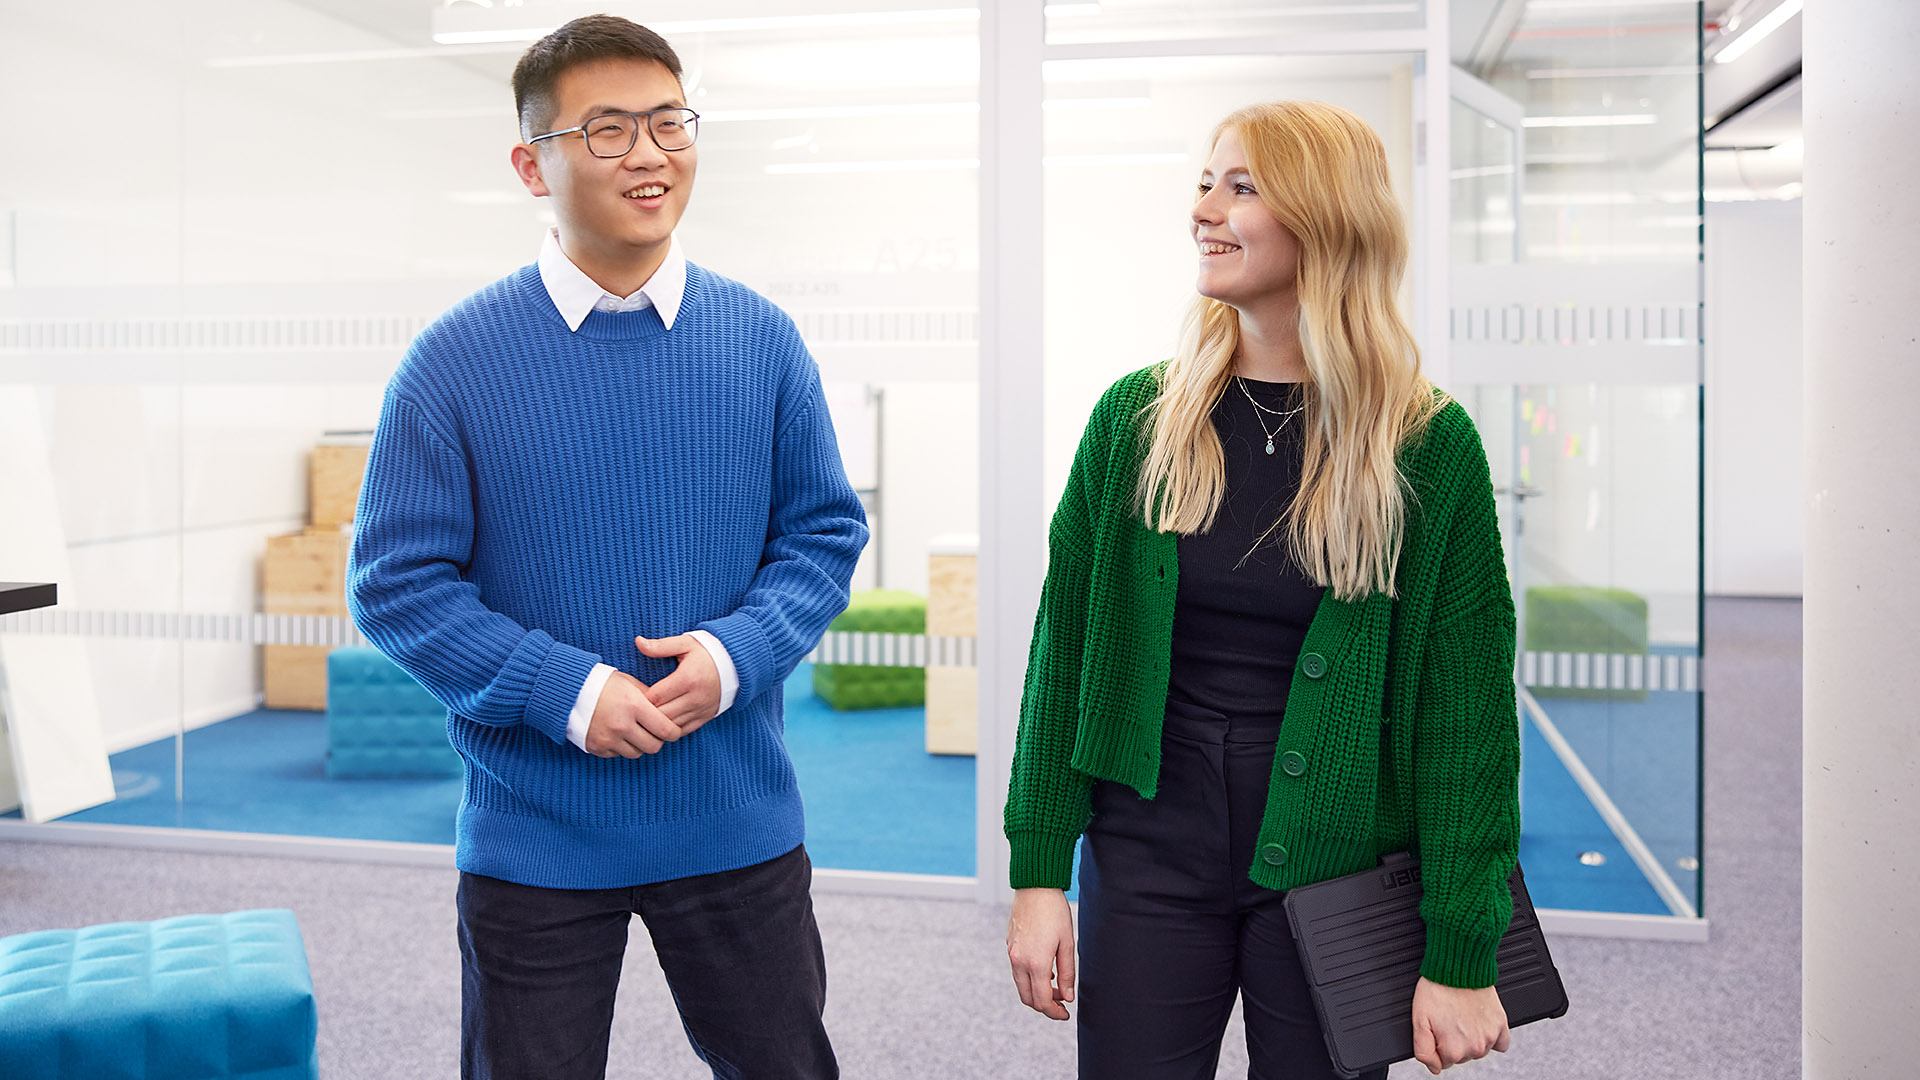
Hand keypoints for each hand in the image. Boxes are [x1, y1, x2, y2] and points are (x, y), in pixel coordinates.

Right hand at [583, 671, 681, 758]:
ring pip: (636, 753)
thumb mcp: (629, 683)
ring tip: (636, 732)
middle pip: (653, 746)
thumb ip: (650, 698)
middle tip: (655, 732)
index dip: (674, 732)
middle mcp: (622, 725)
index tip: (673, 730)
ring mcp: (608, 738)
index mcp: (634, 706)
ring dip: (639, 745)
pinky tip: (618, 734)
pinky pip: (617, 755)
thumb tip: (668, 710)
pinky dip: (621, 747)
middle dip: (657, 740)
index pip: (666, 730)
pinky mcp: (596, 747)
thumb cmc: (602, 683)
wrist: (569, 691)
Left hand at [635, 634, 721, 734]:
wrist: (736, 664)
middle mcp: (695, 698)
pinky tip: (661, 722)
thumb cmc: (707, 652)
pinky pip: (683, 731)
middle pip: (662, 714)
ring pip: (671, 726)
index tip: (632, 694)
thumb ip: (661, 645)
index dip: (640, 698)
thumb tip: (638, 642)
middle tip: (635, 707)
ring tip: (645, 715)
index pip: (656, 696)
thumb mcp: (685, 644)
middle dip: (646, 713)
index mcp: (688, 679)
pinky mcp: (705, 718)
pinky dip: (669, 729)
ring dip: (656, 723)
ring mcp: (701, 710)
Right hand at [1007, 888, 1075, 1020]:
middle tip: (1062, 1004)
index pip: (1042, 1001)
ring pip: (1021, 986)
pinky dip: (1030, 979)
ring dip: (1037, 992)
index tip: (1066, 1014)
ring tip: (1056, 987)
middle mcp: (1019, 962)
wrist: (1035, 887)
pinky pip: (1017, 971)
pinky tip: (1045, 970)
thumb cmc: (1054, 912)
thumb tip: (1067, 996)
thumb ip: (1067, 973)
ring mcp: (1012, 954)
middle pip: (1028, 998)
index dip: (1055, 1012)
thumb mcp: (1067, 943)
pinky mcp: (1009, 946)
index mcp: (1035, 963)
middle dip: (1044, 1006)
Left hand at [1411, 976, 1510, 1072]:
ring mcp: (1490, 1037)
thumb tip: (1434, 1068)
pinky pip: (1501, 1043)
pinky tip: (1480, 1021)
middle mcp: (1474, 1048)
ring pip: (1479, 1049)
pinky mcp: (1502, 1025)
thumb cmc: (1436, 990)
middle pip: (1462, 1056)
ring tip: (1462, 1016)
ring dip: (1471, 1038)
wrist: (1458, 967)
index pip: (1444, 1061)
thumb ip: (1423, 1050)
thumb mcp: (1418, 1020)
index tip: (1437, 1027)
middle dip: (1454, 1041)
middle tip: (1448, 1019)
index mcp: (1453, 1050)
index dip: (1438, 1044)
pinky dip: (1492, 1035)